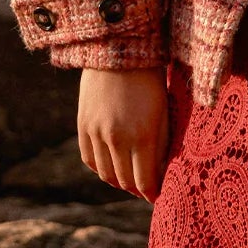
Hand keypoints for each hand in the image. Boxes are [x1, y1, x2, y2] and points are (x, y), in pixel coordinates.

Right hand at [77, 67, 168, 201]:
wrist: (118, 50)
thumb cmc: (151, 80)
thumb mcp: (164, 113)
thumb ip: (161, 145)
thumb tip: (161, 173)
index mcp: (142, 136)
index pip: (145, 182)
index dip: (152, 194)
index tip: (158, 197)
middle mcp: (116, 138)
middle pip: (125, 181)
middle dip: (137, 190)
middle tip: (145, 191)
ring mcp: (96, 132)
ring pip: (106, 173)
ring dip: (118, 182)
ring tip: (129, 182)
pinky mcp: (83, 124)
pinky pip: (89, 159)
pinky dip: (100, 168)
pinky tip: (111, 168)